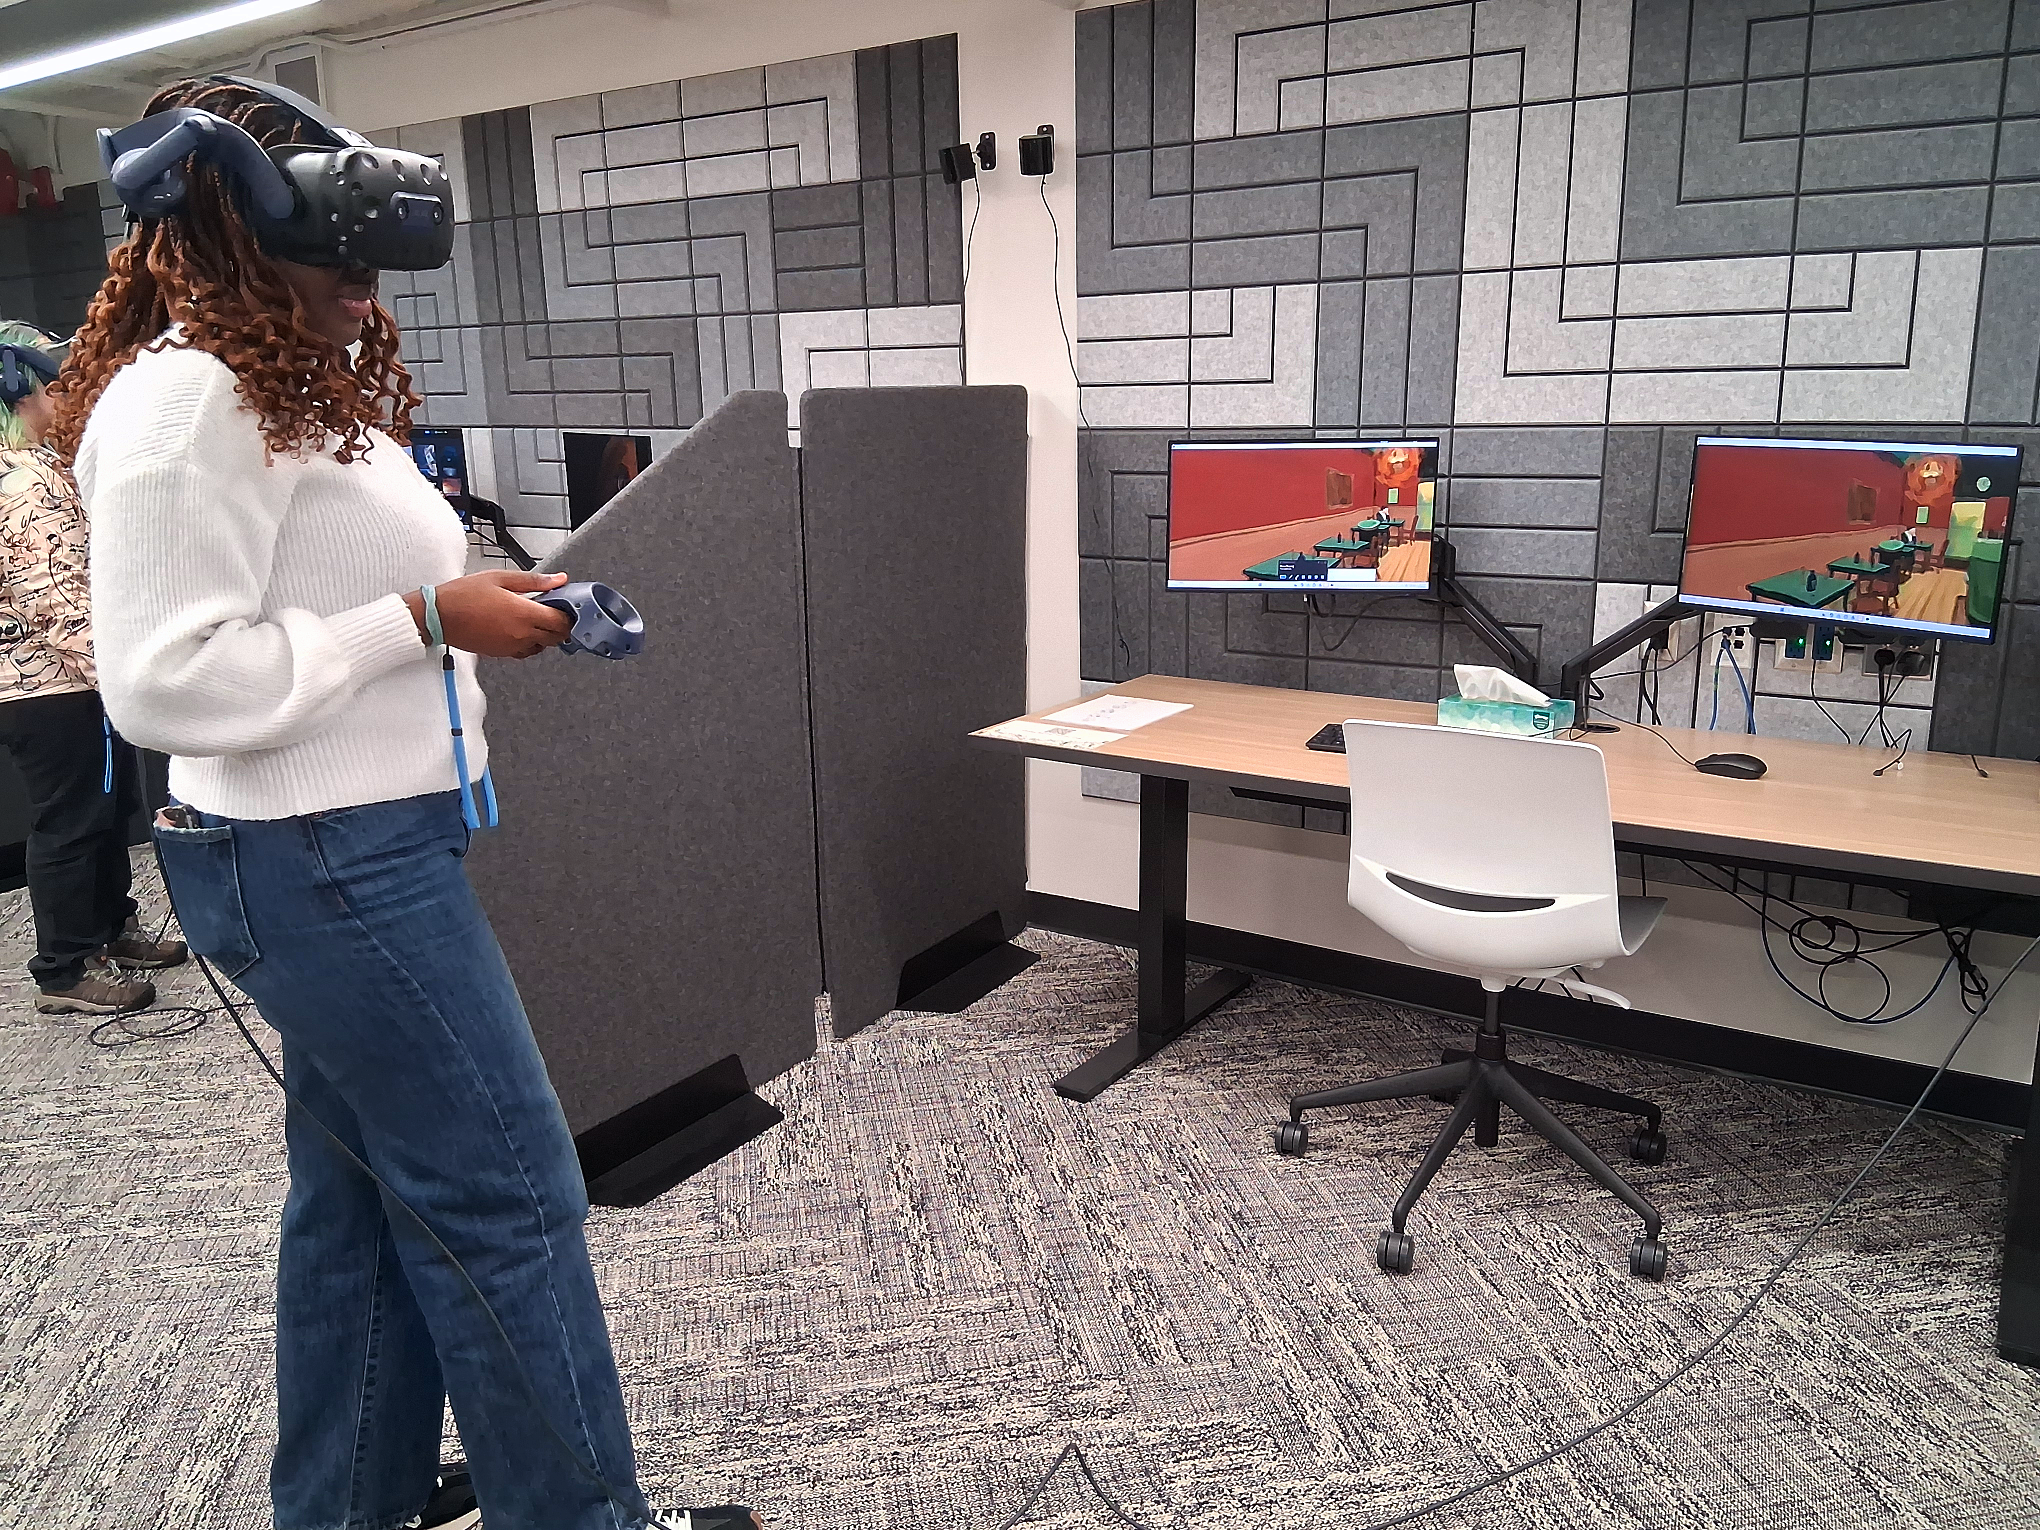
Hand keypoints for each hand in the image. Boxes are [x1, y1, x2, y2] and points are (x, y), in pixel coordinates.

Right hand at [404, 572, 573, 658]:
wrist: (439, 616)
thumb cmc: (464, 595)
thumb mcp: (500, 578)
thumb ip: (533, 581)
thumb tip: (558, 579)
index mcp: (523, 613)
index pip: (560, 621)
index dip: (568, 614)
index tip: (566, 606)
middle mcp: (521, 633)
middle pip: (557, 637)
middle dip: (561, 625)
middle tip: (554, 611)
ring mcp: (512, 646)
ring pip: (543, 646)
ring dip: (546, 635)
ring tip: (535, 618)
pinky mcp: (502, 653)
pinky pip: (526, 652)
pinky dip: (531, 643)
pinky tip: (521, 629)